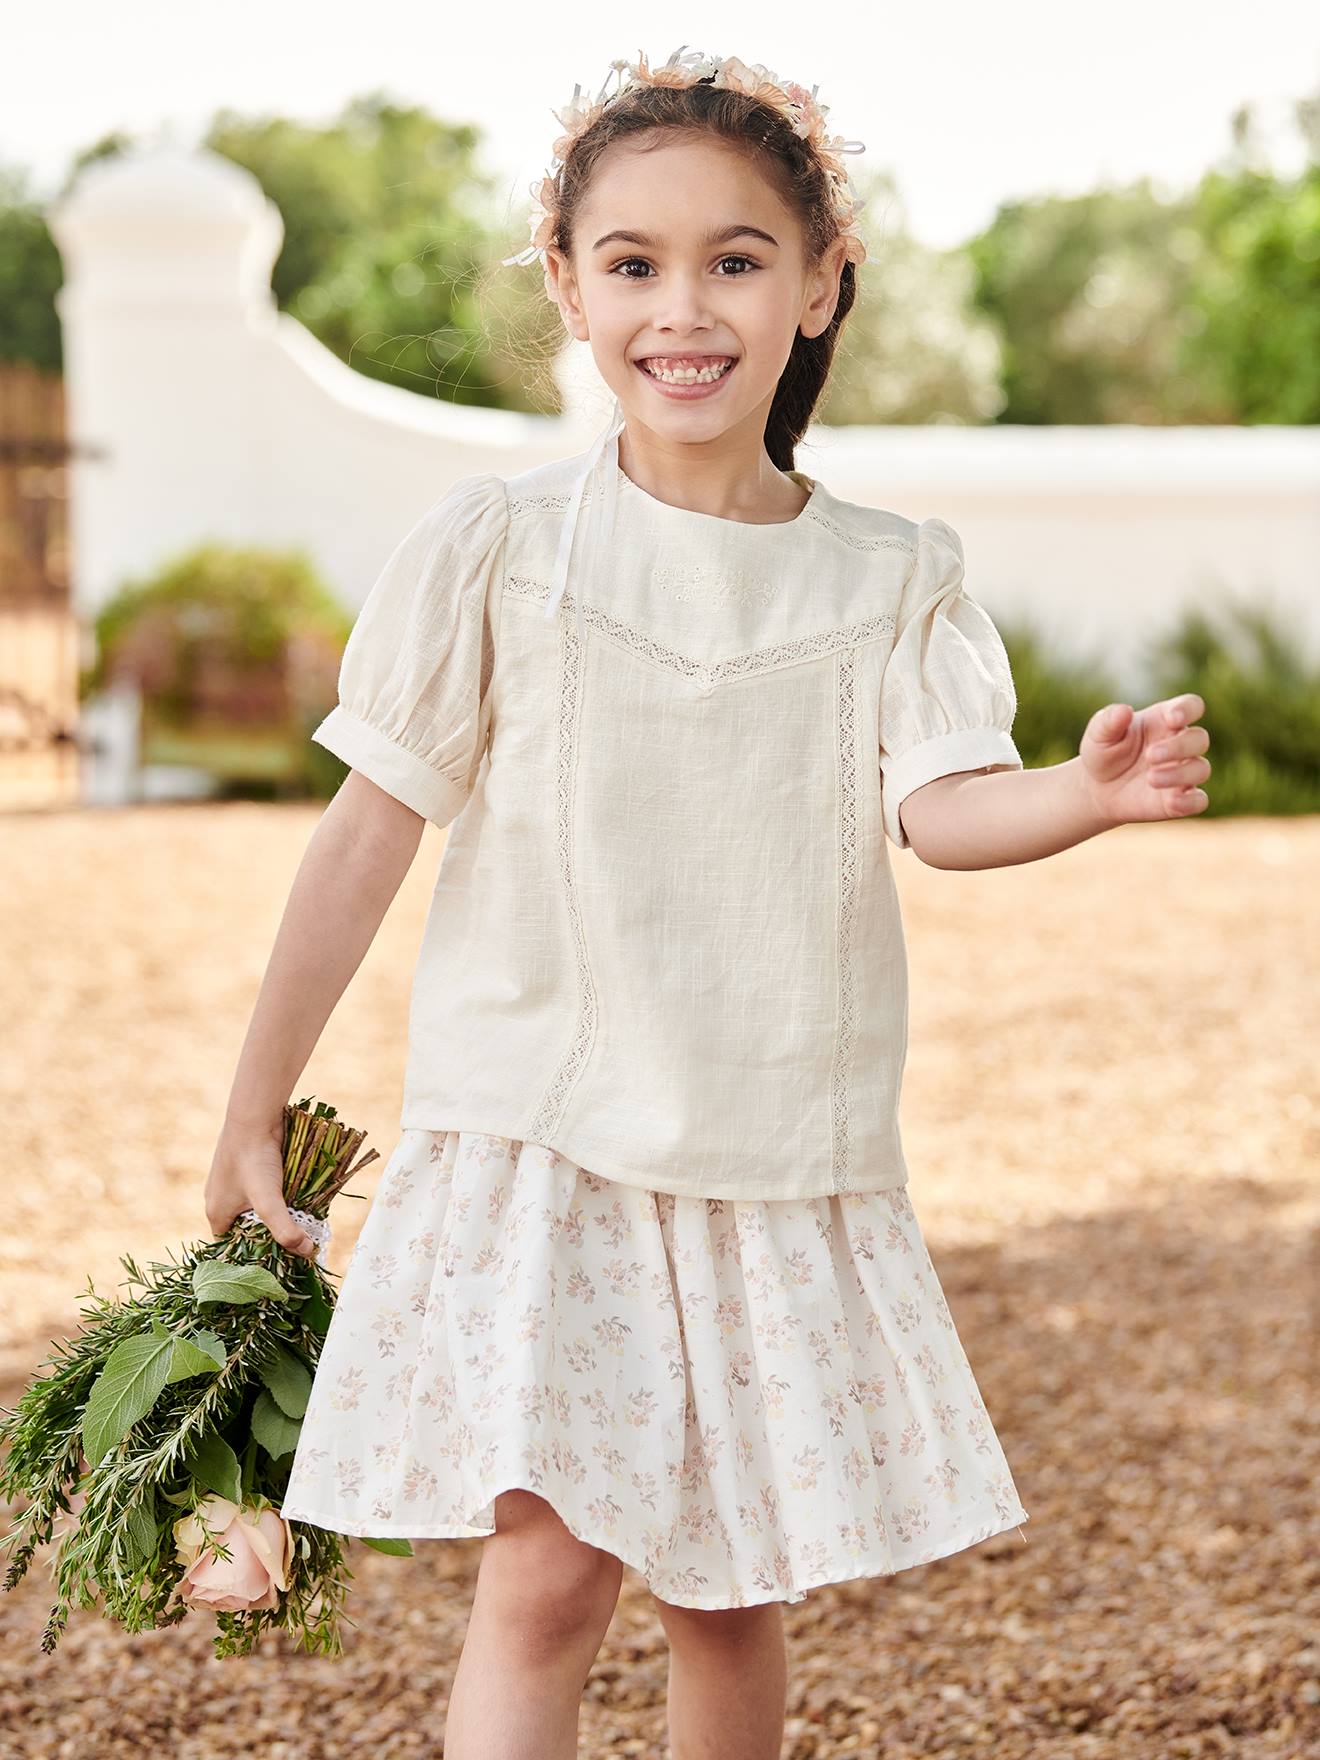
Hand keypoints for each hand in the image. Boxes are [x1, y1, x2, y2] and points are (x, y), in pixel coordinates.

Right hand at [205, 1117, 318, 1259]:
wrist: (254, 1115)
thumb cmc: (254, 1158)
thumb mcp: (268, 1199)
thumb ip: (284, 1228)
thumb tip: (307, 1253)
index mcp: (216, 1214)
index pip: (232, 1249)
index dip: (253, 1257)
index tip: (278, 1262)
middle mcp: (220, 1200)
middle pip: (245, 1230)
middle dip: (267, 1236)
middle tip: (294, 1243)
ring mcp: (233, 1184)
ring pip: (254, 1210)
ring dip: (274, 1215)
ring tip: (297, 1222)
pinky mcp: (247, 1170)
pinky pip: (260, 1192)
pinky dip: (276, 1197)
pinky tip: (294, 1198)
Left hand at [1078, 692, 1210, 827]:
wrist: (1097, 790)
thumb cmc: (1103, 753)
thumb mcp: (1099, 735)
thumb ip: (1108, 721)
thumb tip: (1124, 711)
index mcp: (1165, 720)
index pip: (1191, 706)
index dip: (1188, 709)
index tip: (1173, 718)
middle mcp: (1180, 744)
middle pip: (1200, 738)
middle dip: (1179, 746)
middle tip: (1150, 756)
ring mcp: (1183, 772)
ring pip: (1201, 769)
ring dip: (1180, 774)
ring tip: (1151, 779)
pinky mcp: (1181, 799)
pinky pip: (1198, 801)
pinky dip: (1190, 802)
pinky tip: (1171, 802)